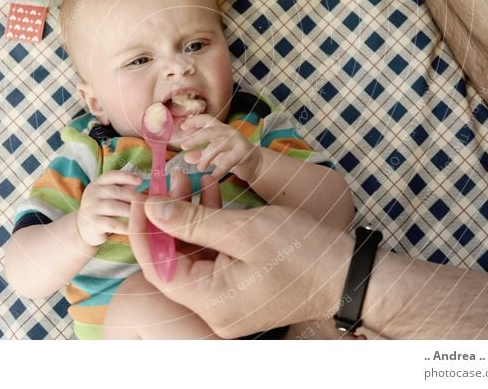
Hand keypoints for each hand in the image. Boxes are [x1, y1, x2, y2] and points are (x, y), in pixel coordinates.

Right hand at [77, 171, 140, 246]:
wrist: (84, 228)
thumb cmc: (103, 208)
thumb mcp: (110, 195)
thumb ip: (123, 188)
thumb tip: (139, 180)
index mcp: (97, 183)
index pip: (112, 175)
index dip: (127, 177)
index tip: (140, 181)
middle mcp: (92, 194)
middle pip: (116, 191)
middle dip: (132, 196)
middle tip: (145, 202)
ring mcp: (91, 209)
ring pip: (115, 207)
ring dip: (131, 211)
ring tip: (142, 214)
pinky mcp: (93, 224)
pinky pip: (113, 225)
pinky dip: (126, 226)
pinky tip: (135, 228)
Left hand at [129, 195, 352, 337]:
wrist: (347, 273)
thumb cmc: (302, 251)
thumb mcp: (243, 229)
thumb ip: (193, 221)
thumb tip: (152, 208)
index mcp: (211, 301)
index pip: (157, 266)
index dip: (142, 229)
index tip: (139, 195)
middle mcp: (214, 309)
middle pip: (173, 260)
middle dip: (166, 216)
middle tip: (164, 179)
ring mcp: (226, 302)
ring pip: (192, 255)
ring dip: (187, 216)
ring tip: (184, 177)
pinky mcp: (238, 290)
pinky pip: (212, 257)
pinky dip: (207, 227)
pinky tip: (207, 192)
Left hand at [180, 114, 261, 180]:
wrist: (255, 164)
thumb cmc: (232, 156)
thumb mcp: (214, 154)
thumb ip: (200, 154)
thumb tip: (186, 157)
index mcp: (220, 129)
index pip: (206, 119)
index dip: (194, 121)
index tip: (182, 126)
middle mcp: (228, 132)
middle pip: (210, 131)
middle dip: (196, 138)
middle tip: (183, 146)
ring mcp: (237, 141)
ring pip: (218, 145)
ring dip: (206, 157)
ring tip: (200, 168)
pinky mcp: (244, 152)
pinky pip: (229, 160)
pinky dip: (219, 169)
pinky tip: (213, 176)